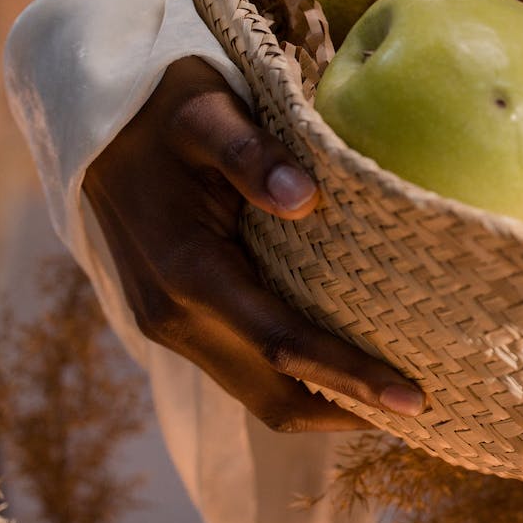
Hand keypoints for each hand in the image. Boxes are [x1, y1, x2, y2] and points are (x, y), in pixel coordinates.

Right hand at [84, 57, 424, 432]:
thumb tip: (305, 197)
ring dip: (327, 406)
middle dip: (350, 413)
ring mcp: (172, 327)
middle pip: (275, 396)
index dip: (350, 376)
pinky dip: (300, 383)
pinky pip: (247, 373)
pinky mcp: (179, 323)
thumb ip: (252, 155)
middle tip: (428, 413)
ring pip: (260, 396)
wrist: (94, 122)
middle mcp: (175, 318)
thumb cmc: (163, 108)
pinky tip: (350, 370)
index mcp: (187, 272)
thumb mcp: (208, 112)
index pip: (284, 345)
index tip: (415, 399)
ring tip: (399, 404)